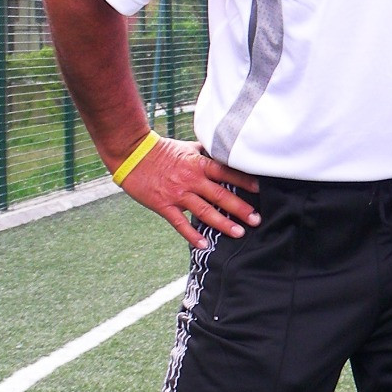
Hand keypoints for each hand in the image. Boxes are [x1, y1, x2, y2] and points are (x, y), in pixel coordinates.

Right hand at [118, 136, 260, 249]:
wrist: (131, 153)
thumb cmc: (160, 149)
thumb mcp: (186, 147)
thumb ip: (205, 153)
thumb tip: (223, 152)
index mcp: (198, 163)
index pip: (226, 172)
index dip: (243, 181)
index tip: (259, 189)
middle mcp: (191, 179)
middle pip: (220, 195)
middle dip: (240, 208)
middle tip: (257, 219)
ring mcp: (177, 194)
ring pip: (204, 211)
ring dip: (223, 223)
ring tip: (239, 233)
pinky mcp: (163, 205)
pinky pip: (180, 223)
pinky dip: (192, 235)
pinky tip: (204, 245)